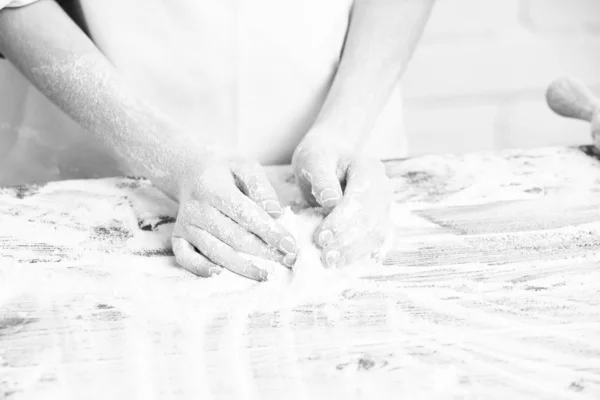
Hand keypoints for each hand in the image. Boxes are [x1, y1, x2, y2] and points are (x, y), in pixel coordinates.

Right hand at [171, 151, 297, 280]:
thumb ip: (261, 187)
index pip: (245, 214)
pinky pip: (186, 258)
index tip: (290, 245)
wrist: (190, 171)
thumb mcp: (245, 166)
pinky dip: (200, 269)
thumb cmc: (224, 170)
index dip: (269, 232)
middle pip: (234, 237)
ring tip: (267, 274)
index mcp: (212, 187)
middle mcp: (196, 208)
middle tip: (288, 260)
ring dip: (243, 267)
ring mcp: (186, 225)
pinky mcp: (178, 237)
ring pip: (216, 251)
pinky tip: (220, 275)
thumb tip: (275, 214)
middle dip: (263, 252)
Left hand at [292, 136, 391, 267]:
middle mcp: (383, 188)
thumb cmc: (320, 158)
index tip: (320, 237)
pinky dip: (364, 254)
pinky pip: (379, 242)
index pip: (360, 199)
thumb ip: (322, 180)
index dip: (341, 221)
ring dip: (355, 252)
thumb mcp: (313, 161)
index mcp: (369, 169)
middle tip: (324, 256)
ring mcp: (385, 206)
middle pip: (371, 220)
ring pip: (377, 234)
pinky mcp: (381, 221)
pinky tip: (348, 264)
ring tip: (331, 263)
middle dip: (347, 241)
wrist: (330, 159)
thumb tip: (331, 202)